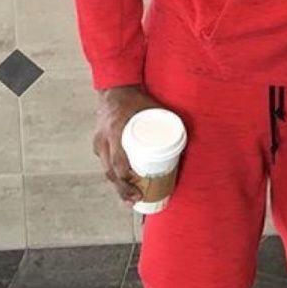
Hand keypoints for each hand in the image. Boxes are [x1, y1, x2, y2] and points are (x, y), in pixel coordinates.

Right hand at [93, 85, 164, 205]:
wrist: (115, 87)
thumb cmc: (136, 98)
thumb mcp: (153, 108)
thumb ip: (168, 122)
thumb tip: (188, 136)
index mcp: (115, 132)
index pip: (118, 164)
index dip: (127, 182)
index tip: (138, 191)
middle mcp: (103, 140)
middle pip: (110, 172)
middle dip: (122, 190)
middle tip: (135, 200)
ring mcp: (99, 142)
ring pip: (106, 169)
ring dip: (118, 184)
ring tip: (130, 196)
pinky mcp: (98, 142)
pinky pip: (105, 161)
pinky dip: (114, 172)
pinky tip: (123, 180)